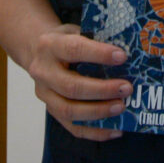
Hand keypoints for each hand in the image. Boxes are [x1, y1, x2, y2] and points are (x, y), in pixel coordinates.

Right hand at [27, 24, 131, 141]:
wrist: (36, 51)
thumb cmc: (64, 40)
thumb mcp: (74, 30)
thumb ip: (94, 39)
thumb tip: (126, 53)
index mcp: (50, 46)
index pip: (74, 50)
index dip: (99, 54)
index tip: (122, 56)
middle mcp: (43, 72)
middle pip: (72, 87)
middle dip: (102, 90)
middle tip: (126, 88)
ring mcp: (45, 95)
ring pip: (69, 111)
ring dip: (99, 112)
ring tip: (121, 107)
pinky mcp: (51, 111)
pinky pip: (72, 127)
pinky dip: (95, 132)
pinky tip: (115, 129)